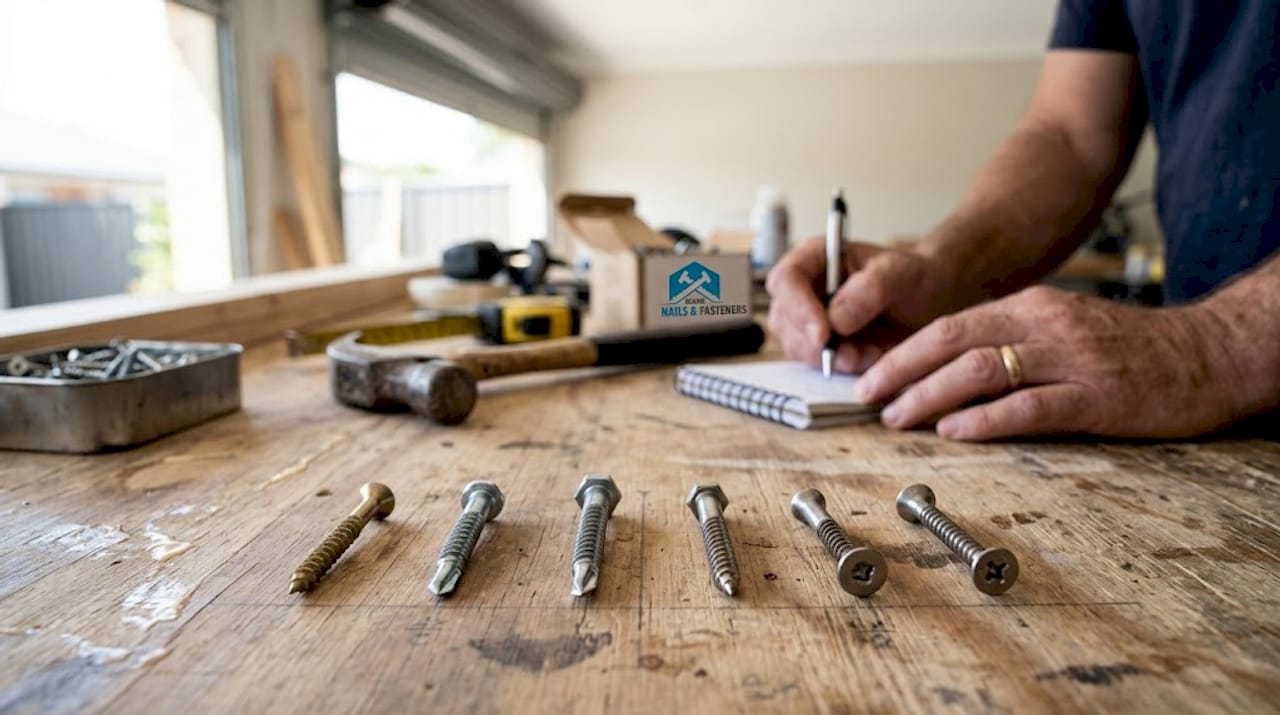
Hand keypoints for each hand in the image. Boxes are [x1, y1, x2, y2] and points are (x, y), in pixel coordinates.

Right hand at [766, 237, 954, 372]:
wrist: (925, 302)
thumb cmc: (911, 278)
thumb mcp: (900, 274)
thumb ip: (870, 289)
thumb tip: (835, 319)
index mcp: (816, 257)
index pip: (787, 279)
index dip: (798, 307)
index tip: (823, 334)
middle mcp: (804, 287)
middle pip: (784, 319)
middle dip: (815, 343)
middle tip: (853, 355)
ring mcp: (807, 318)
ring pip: (797, 346)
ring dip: (832, 358)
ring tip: (872, 353)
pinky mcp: (817, 345)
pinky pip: (817, 364)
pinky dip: (843, 367)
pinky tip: (870, 358)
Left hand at [855, 285, 1244, 439]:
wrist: (1207, 355)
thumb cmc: (1128, 349)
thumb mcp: (1061, 327)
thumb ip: (1009, 341)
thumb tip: (946, 369)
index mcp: (1031, 307)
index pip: (950, 324)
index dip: (903, 352)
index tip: (872, 376)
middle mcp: (1044, 325)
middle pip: (952, 340)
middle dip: (901, 370)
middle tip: (869, 398)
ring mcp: (1069, 360)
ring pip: (980, 370)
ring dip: (930, 396)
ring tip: (899, 418)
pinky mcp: (1095, 397)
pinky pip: (1027, 406)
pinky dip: (983, 420)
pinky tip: (953, 432)